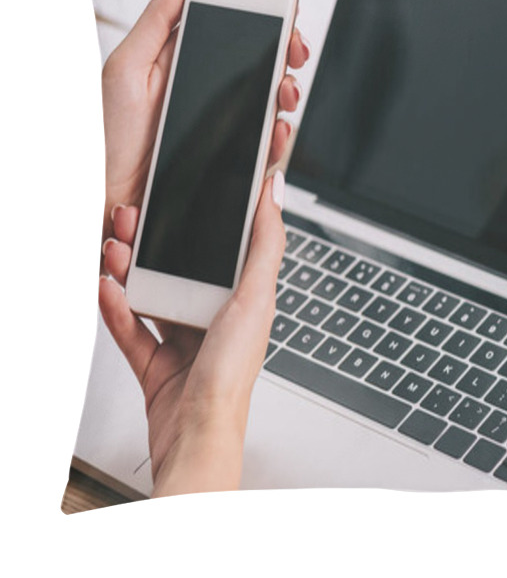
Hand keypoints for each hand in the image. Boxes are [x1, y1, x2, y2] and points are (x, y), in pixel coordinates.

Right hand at [99, 175, 285, 495]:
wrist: (196, 438)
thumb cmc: (233, 376)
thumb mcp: (256, 296)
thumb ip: (265, 243)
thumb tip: (274, 193)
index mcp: (248, 300)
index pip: (230, 250)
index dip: (208, 221)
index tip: (186, 195)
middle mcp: (219, 318)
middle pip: (185, 270)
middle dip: (157, 244)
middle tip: (136, 220)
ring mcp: (187, 341)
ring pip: (155, 295)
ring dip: (132, 271)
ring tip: (116, 249)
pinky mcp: (159, 364)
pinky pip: (132, 329)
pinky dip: (117, 309)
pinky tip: (106, 289)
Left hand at [100, 0, 308, 238]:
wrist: (113, 197)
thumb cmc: (113, 135)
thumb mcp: (128, 65)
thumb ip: (159, 16)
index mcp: (188, 57)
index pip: (236, 28)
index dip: (265, 18)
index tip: (283, 14)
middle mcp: (211, 87)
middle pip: (264, 61)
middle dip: (288, 52)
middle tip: (294, 51)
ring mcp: (226, 122)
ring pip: (273, 100)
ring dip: (289, 91)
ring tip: (284, 91)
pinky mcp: (235, 155)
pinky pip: (268, 143)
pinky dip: (280, 136)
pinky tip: (277, 130)